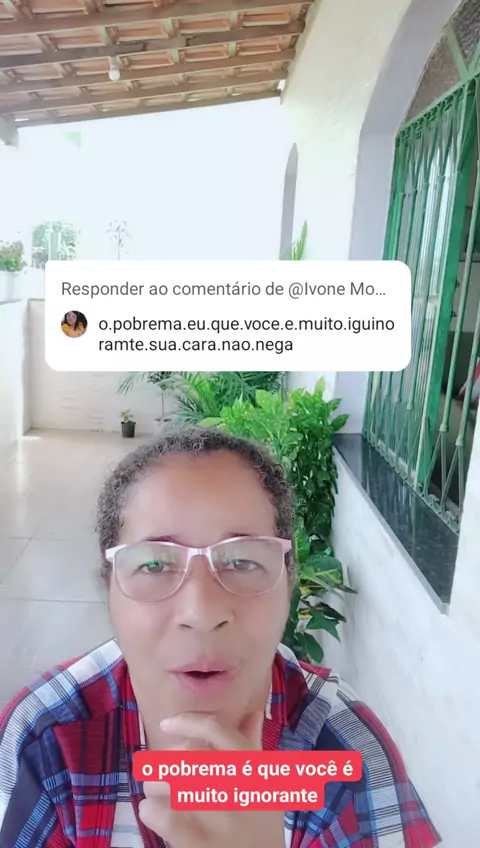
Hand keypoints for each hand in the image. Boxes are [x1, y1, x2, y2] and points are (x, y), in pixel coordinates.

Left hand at [138, 712, 284, 847]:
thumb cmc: (261, 825)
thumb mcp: (264, 785)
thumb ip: (253, 748)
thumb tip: (252, 712)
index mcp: (253, 768)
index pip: (217, 730)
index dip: (187, 721)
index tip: (167, 724)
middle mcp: (238, 788)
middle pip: (188, 754)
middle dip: (166, 761)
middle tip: (160, 772)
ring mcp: (219, 818)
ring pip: (171, 782)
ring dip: (154, 784)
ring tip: (154, 791)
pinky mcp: (200, 844)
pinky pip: (164, 817)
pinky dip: (150, 809)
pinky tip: (151, 811)